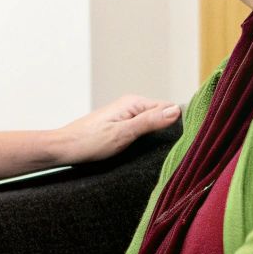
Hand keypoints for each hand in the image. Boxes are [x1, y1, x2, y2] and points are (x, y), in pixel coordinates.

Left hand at [49, 94, 180, 164]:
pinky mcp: (121, 126)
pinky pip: (143, 129)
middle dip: (169, 129)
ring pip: (153, 123)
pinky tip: (149, 149)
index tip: (187, 137)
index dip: (179, 121)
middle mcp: (131, 106)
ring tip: (164, 150)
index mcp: (133, 103)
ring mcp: (126, 115)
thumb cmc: (89, 142)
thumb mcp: (123, 134)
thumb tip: (175, 110)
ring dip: (159, 135)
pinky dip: (148, 138)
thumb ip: (149, 122)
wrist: (64, 148)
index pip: (169, 107)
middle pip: (162, 115)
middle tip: (176, 148)